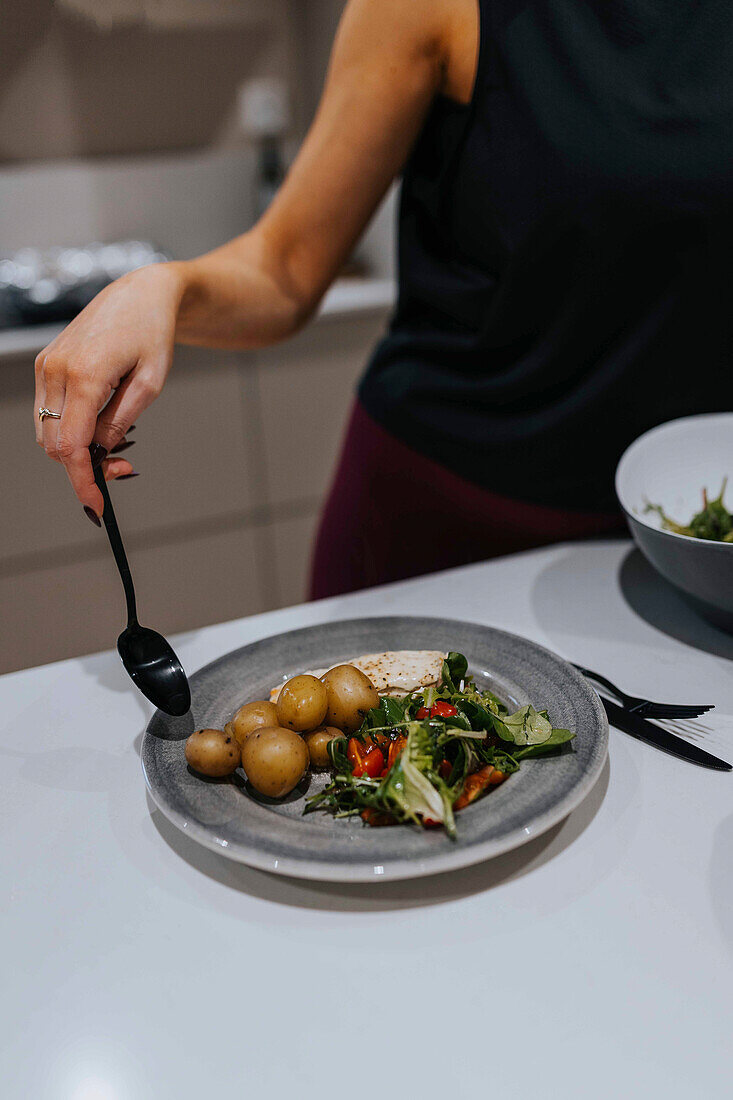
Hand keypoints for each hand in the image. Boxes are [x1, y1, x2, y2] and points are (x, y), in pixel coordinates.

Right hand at [34, 262, 184, 516]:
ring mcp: (47, 366)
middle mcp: (57, 370)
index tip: (97, 505)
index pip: (71, 446)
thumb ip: (121, 421)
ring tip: (114, 444)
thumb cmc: (152, 332)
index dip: (83, 481)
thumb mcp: (150, 383)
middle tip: (122, 467)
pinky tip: (98, 426)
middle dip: (83, 466)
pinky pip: (48, 412)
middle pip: (55, 444)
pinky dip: (68, 429)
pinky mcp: (46, 364)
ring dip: (75, 449)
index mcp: (85, 374)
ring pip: (47, 431)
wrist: (140, 294)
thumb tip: (100, 451)